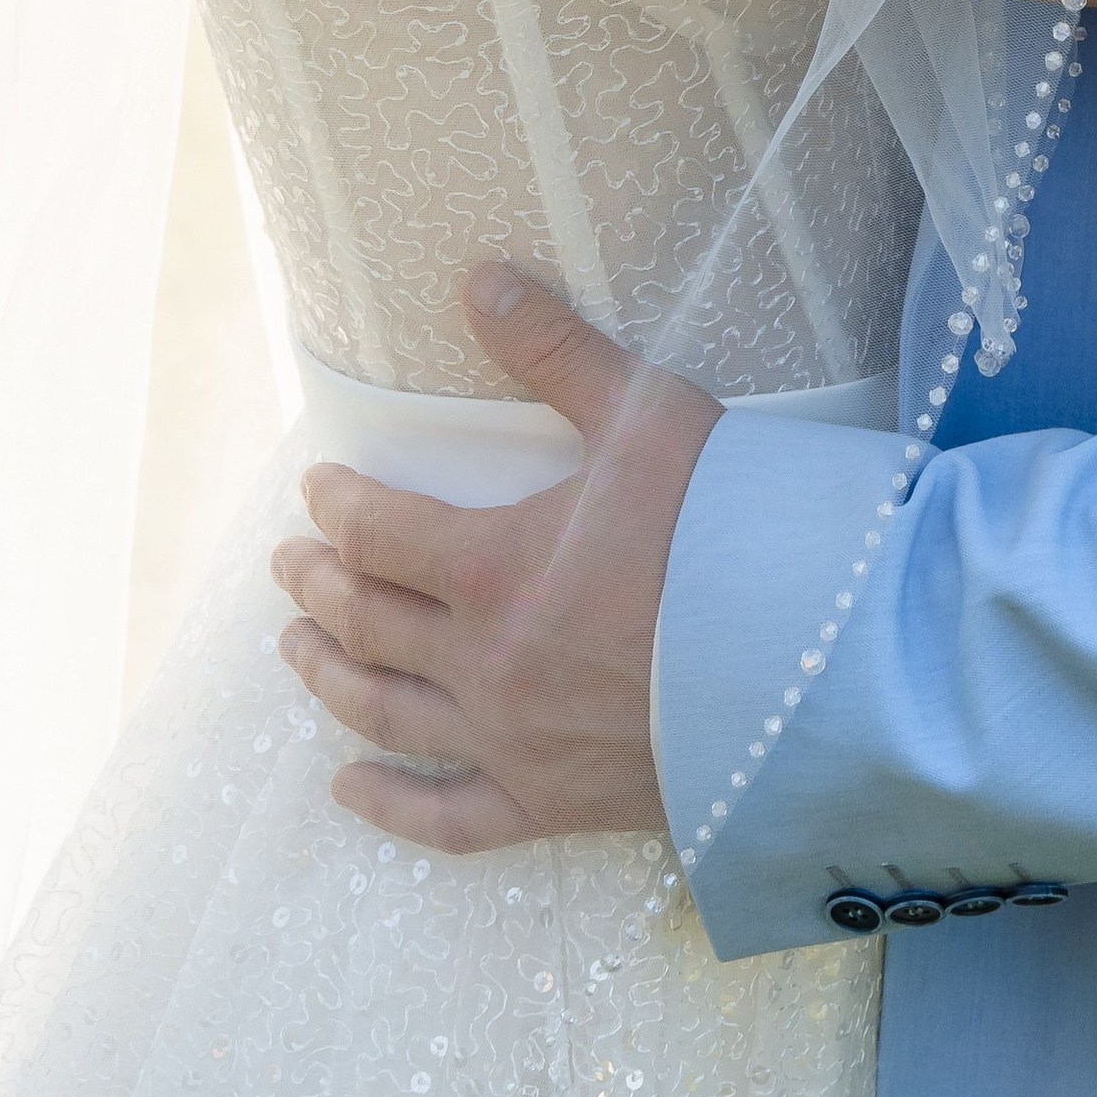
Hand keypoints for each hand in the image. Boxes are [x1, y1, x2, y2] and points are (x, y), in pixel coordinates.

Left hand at [271, 266, 719, 850]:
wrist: (807, 665)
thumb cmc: (726, 528)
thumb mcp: (644, 416)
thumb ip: (555, 350)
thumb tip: (476, 277)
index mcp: (493, 567)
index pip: (381, 532)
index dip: (339, 507)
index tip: (316, 489)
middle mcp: (483, 660)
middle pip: (368, 623)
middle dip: (321, 586)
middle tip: (288, 564)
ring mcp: (512, 740)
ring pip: (386, 714)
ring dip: (329, 678)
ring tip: (294, 649)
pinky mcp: (553, 801)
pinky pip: (448, 818)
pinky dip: (390, 807)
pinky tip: (348, 790)